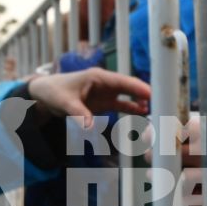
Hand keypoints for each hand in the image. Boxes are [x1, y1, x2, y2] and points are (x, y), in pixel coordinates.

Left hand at [26, 69, 149, 129]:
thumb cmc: (54, 92)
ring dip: (140, 102)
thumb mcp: (64, 102)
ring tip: (156, 110)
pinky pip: (122, 104)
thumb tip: (91, 128)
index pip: (123, 81)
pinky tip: (143, 113)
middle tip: (162, 102)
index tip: (153, 94)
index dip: (138, 87)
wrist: (44, 94)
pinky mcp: (103, 102)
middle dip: (145, 94)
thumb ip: (78, 114)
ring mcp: (106, 92)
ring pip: (128, 96)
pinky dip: (132, 108)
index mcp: (98, 77)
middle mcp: (105, 83)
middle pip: (130, 87)